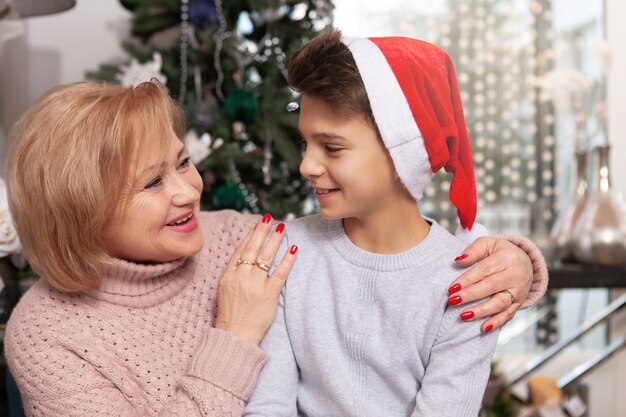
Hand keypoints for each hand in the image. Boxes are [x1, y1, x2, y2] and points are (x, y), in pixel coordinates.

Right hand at [214, 214, 297, 344]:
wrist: (234, 336)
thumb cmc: (230, 315)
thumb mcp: (225, 290)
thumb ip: (234, 273)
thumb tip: (245, 259)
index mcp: (229, 275)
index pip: (241, 249)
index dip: (250, 235)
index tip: (257, 224)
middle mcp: (241, 277)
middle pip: (253, 248)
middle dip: (262, 231)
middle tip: (269, 218)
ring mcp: (254, 285)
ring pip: (266, 257)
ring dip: (274, 240)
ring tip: (282, 228)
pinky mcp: (268, 295)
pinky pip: (279, 273)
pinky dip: (287, 260)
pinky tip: (294, 249)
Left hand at [447, 237, 532, 331]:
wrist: (526, 261)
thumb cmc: (501, 252)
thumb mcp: (489, 243)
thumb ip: (474, 250)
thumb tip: (458, 261)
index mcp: (507, 258)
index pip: (484, 270)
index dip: (467, 279)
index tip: (451, 288)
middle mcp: (515, 275)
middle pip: (491, 286)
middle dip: (470, 295)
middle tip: (453, 301)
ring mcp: (519, 290)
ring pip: (500, 303)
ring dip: (481, 311)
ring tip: (463, 315)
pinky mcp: (519, 302)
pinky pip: (509, 314)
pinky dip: (496, 322)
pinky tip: (484, 328)